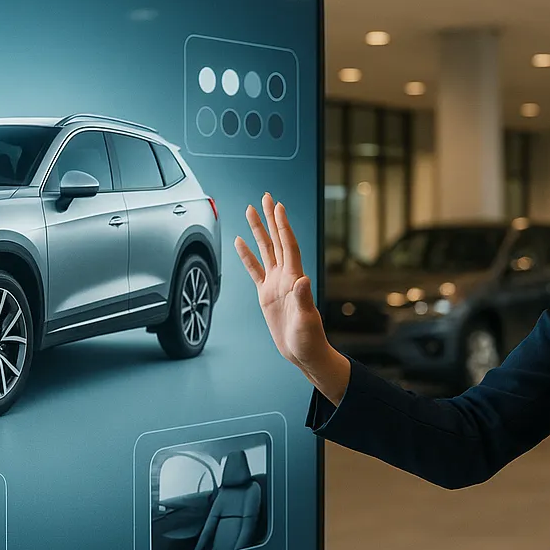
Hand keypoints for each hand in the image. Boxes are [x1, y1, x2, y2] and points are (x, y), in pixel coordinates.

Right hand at [234, 193, 347, 399]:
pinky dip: (247, 255)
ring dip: (258, 231)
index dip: (283, 226)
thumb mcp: (306, 320)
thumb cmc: (309, 339)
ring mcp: (275, 284)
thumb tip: (302, 280)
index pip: (288, 245)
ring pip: (265, 250)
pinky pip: (255, 270)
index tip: (278, 206)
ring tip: (250, 211)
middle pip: (277, 240)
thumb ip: (303, 300)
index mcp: (295, 279)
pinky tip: (240, 242)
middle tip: (265, 197)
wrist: (304, 352)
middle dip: (270, 218)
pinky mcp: (266, 294)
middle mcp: (286, 276)